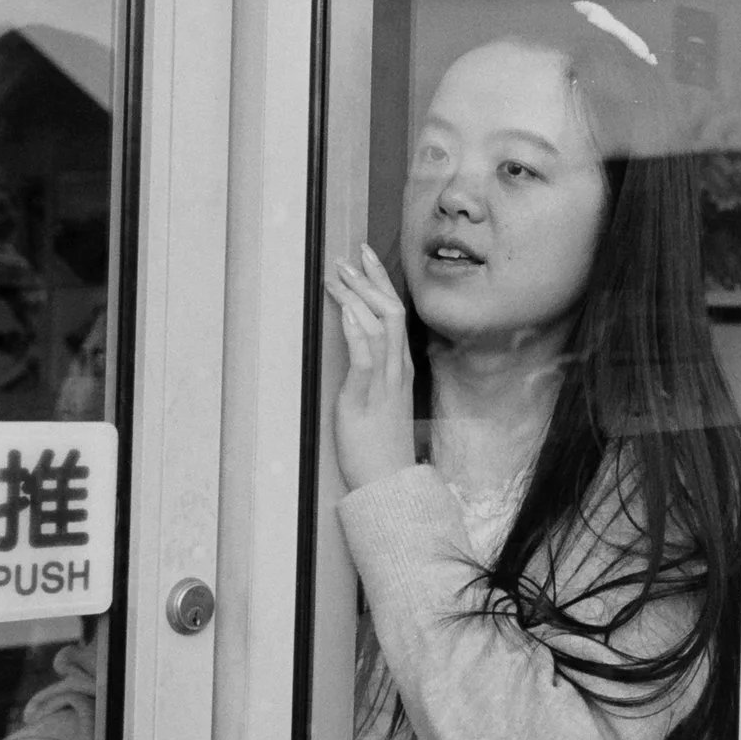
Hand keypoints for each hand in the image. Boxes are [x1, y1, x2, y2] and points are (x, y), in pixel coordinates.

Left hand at [323, 243, 415, 490]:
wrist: (389, 483)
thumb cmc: (381, 447)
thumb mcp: (381, 403)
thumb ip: (376, 376)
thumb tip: (362, 352)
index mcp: (402, 368)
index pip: (397, 314)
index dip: (382, 283)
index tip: (366, 259)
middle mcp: (398, 369)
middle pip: (393, 312)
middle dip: (371, 280)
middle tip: (351, 256)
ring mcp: (385, 383)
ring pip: (381, 327)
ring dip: (358, 296)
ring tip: (339, 275)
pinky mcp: (366, 397)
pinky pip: (366, 356)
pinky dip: (357, 329)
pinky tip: (347, 310)